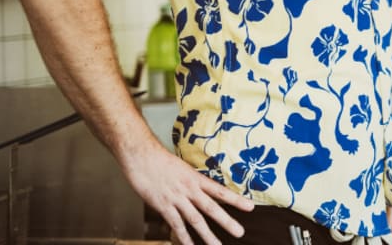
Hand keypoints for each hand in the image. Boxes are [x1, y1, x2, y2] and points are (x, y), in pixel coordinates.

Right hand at [121, 143, 253, 244]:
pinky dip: (183, 237)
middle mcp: (189, 189)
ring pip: (195, 219)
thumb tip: (198, 191)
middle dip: (226, 221)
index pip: (220, 191)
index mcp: (196, 179)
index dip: (236, 200)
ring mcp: (176, 198)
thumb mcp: (182, 168)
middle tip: (240, 232)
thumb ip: (190, 182)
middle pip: (211, 207)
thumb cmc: (160, 160)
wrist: (141, 156)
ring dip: (207, 234)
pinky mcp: (162, 205)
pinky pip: (175, 224)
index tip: (250, 207)